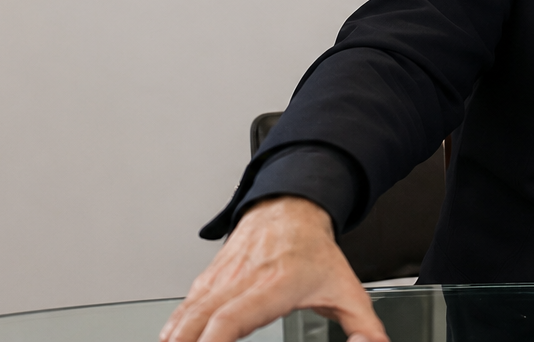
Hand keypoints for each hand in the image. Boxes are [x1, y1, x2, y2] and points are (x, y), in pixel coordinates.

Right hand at [159, 196, 387, 341]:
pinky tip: (169, 338)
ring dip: (175, 335)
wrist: (292, 205)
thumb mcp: (347, 288)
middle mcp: (243, 279)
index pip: (233, 317)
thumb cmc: (314, 250)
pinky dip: (174, 323)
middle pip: (201, 318)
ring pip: (188, 309)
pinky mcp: (211, 276)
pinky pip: (186, 301)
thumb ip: (364, 325)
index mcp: (274, 285)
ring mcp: (223, 276)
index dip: (213, 341)